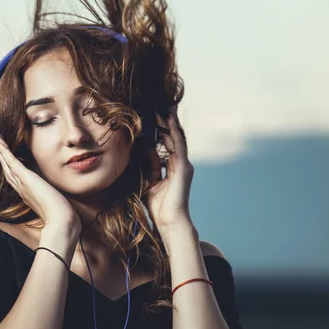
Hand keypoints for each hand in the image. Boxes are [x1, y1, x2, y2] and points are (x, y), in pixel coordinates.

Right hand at [0, 131, 80, 235]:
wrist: (60, 221)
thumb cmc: (60, 215)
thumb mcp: (54, 203)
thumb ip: (50, 198)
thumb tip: (55, 197)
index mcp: (27, 193)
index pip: (14, 175)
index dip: (7, 164)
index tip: (4, 154)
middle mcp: (21, 188)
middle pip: (6, 168)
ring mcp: (22, 183)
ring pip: (6, 163)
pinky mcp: (26, 178)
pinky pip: (11, 162)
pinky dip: (4, 151)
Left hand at [145, 112, 194, 231]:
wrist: (169, 221)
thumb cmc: (159, 207)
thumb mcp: (150, 181)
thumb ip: (149, 166)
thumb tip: (143, 150)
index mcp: (174, 167)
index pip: (167, 143)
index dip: (160, 129)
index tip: (151, 116)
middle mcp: (181, 164)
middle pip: (173, 138)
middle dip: (165, 123)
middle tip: (156, 106)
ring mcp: (184, 165)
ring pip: (177, 139)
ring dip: (169, 124)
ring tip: (161, 109)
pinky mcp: (183, 168)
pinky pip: (178, 146)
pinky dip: (173, 133)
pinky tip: (167, 123)